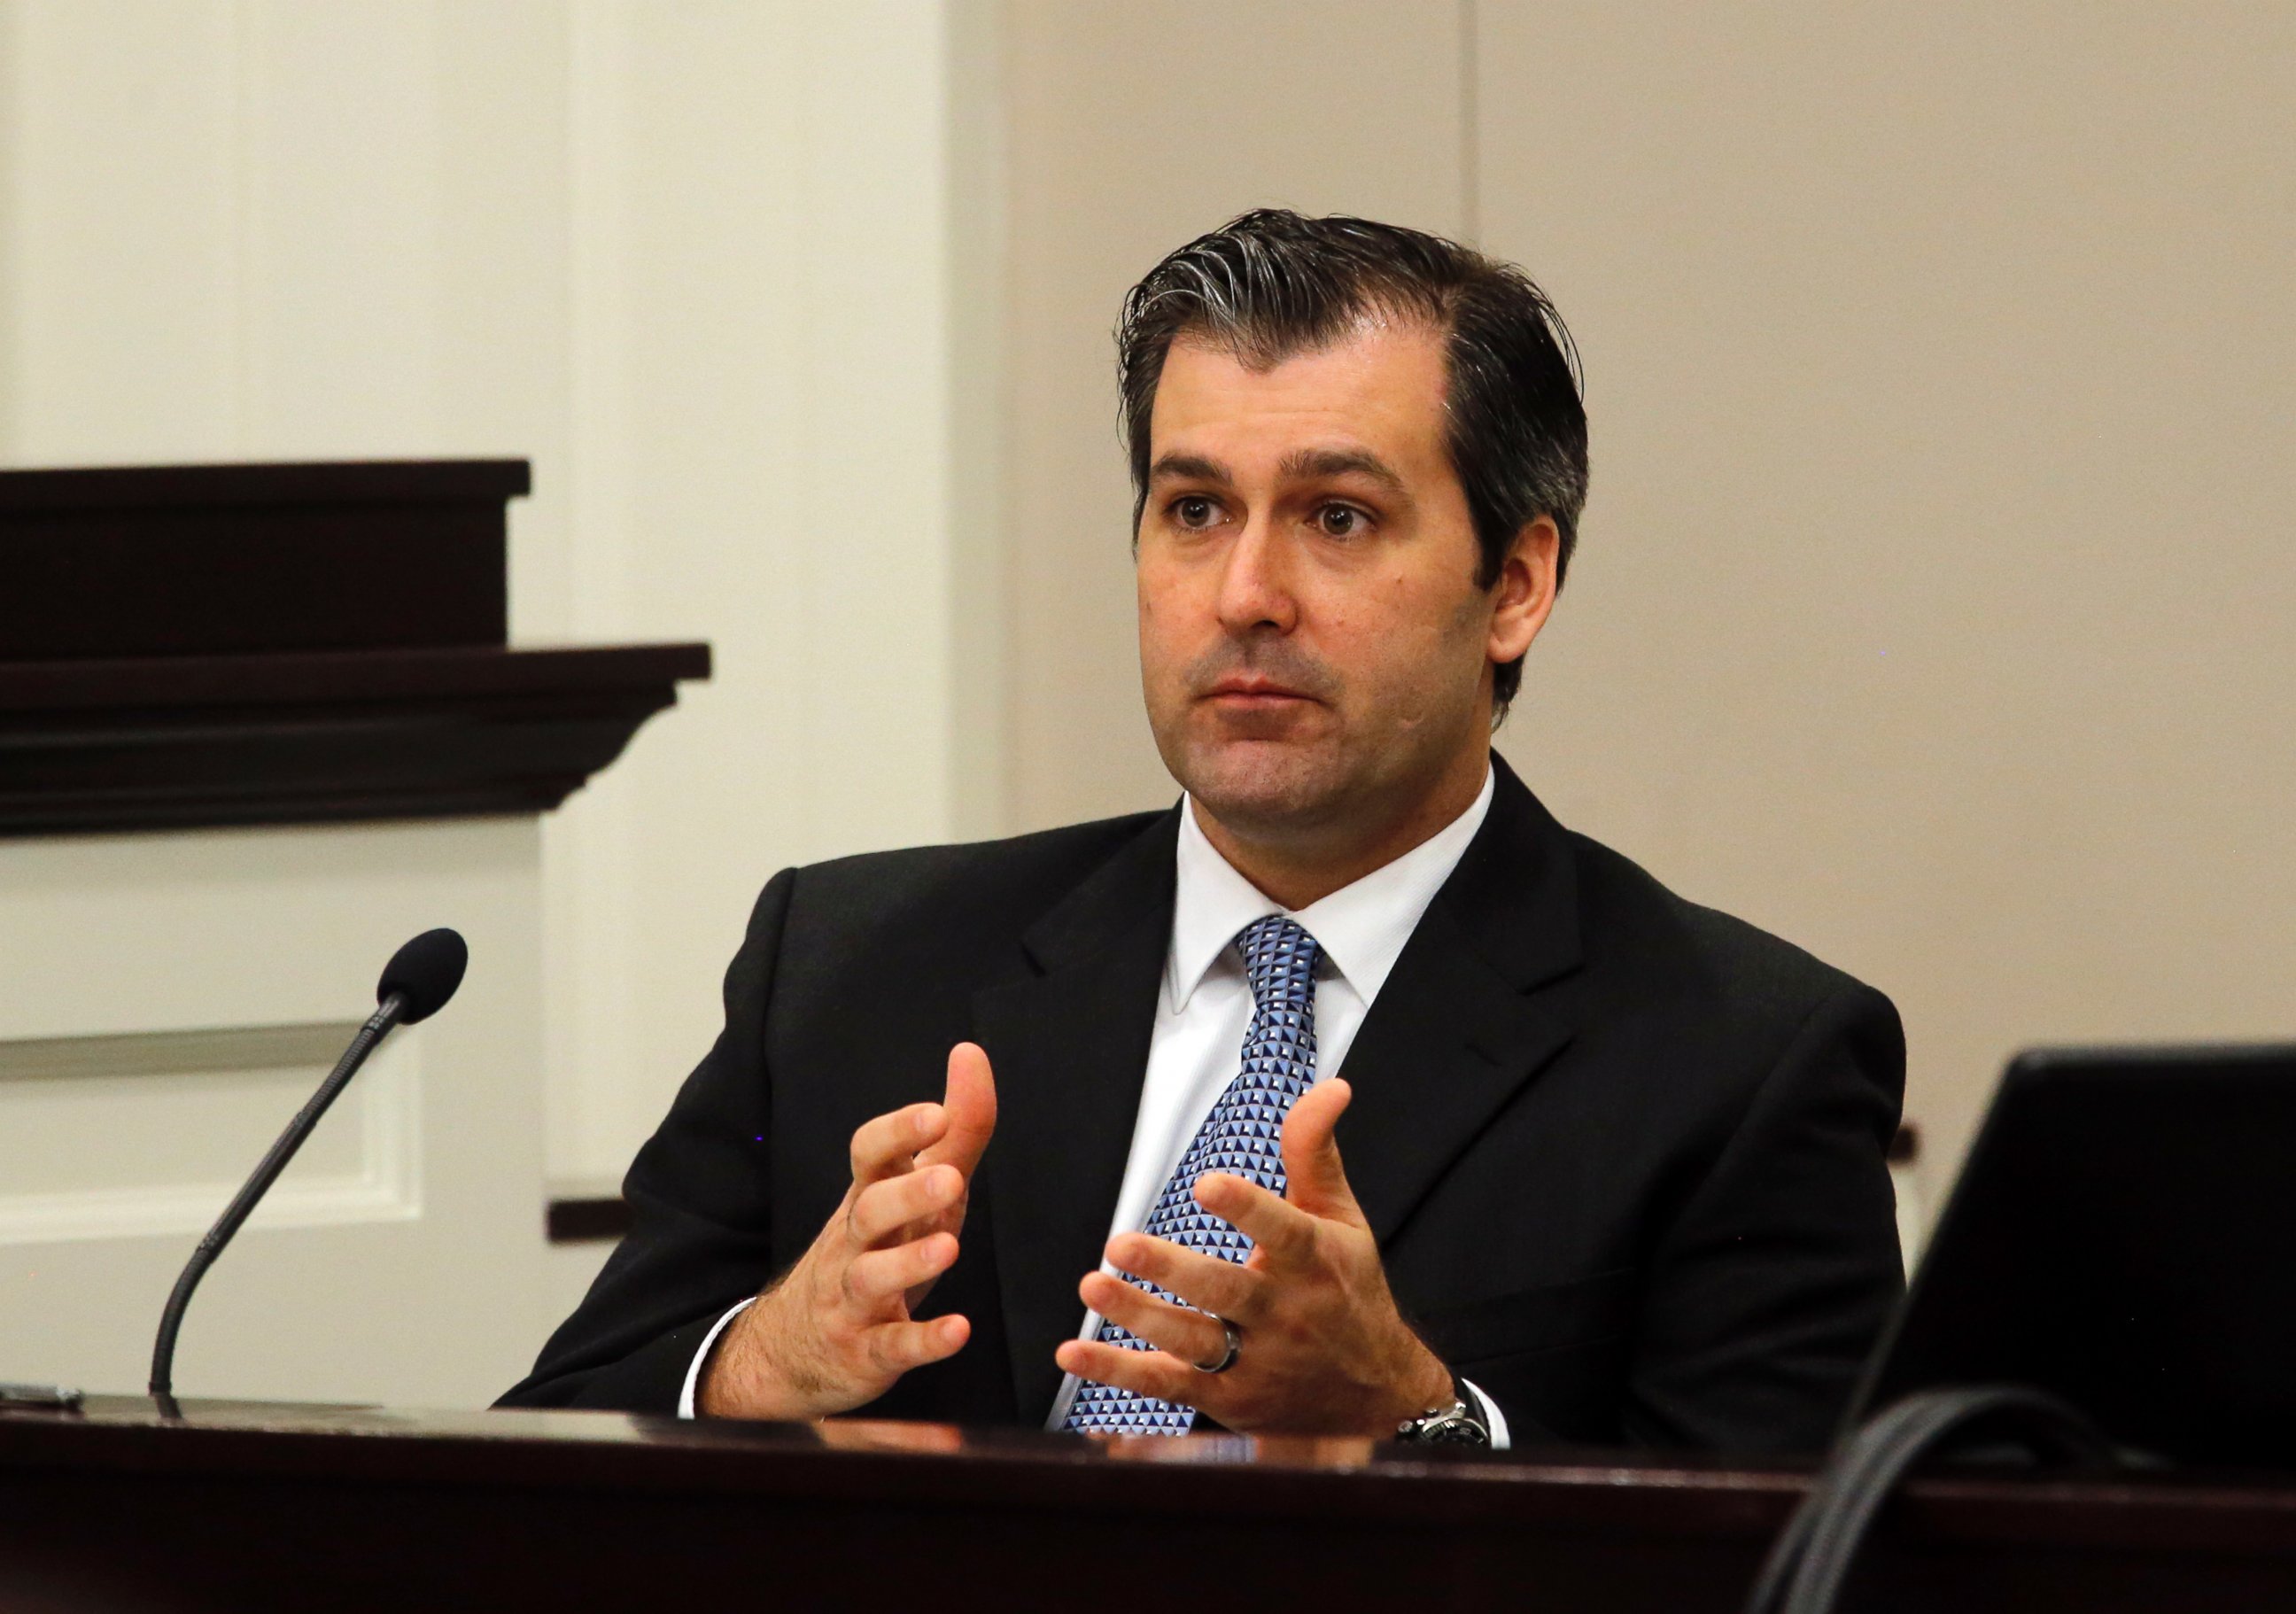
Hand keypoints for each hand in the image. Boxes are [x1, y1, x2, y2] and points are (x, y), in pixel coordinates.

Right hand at [699, 1042, 996, 1418]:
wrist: (796, 1345)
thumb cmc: (877, 1249)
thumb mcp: (918, 1188)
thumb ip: (954, 1130)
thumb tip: (971, 1056)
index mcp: (869, 1196)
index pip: (868, 1154)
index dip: (898, 1131)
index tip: (936, 1112)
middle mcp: (855, 1242)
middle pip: (868, 1210)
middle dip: (906, 1193)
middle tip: (949, 1179)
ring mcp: (855, 1298)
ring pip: (872, 1277)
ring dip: (910, 1263)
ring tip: (948, 1246)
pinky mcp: (867, 1350)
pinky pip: (891, 1346)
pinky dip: (923, 1340)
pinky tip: (956, 1331)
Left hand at [1053, 1078, 1451, 1434]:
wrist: (1374, 1396)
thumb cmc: (1348, 1293)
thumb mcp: (1341, 1219)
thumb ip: (1315, 1152)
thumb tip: (1329, 1088)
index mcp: (1313, 1261)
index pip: (1281, 1230)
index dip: (1245, 1207)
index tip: (1206, 1184)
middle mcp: (1283, 1313)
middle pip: (1226, 1291)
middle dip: (1173, 1270)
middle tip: (1121, 1244)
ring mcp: (1254, 1361)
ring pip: (1193, 1341)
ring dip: (1138, 1317)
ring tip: (1094, 1286)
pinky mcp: (1226, 1398)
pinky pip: (1166, 1386)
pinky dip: (1118, 1373)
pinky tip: (1074, 1354)